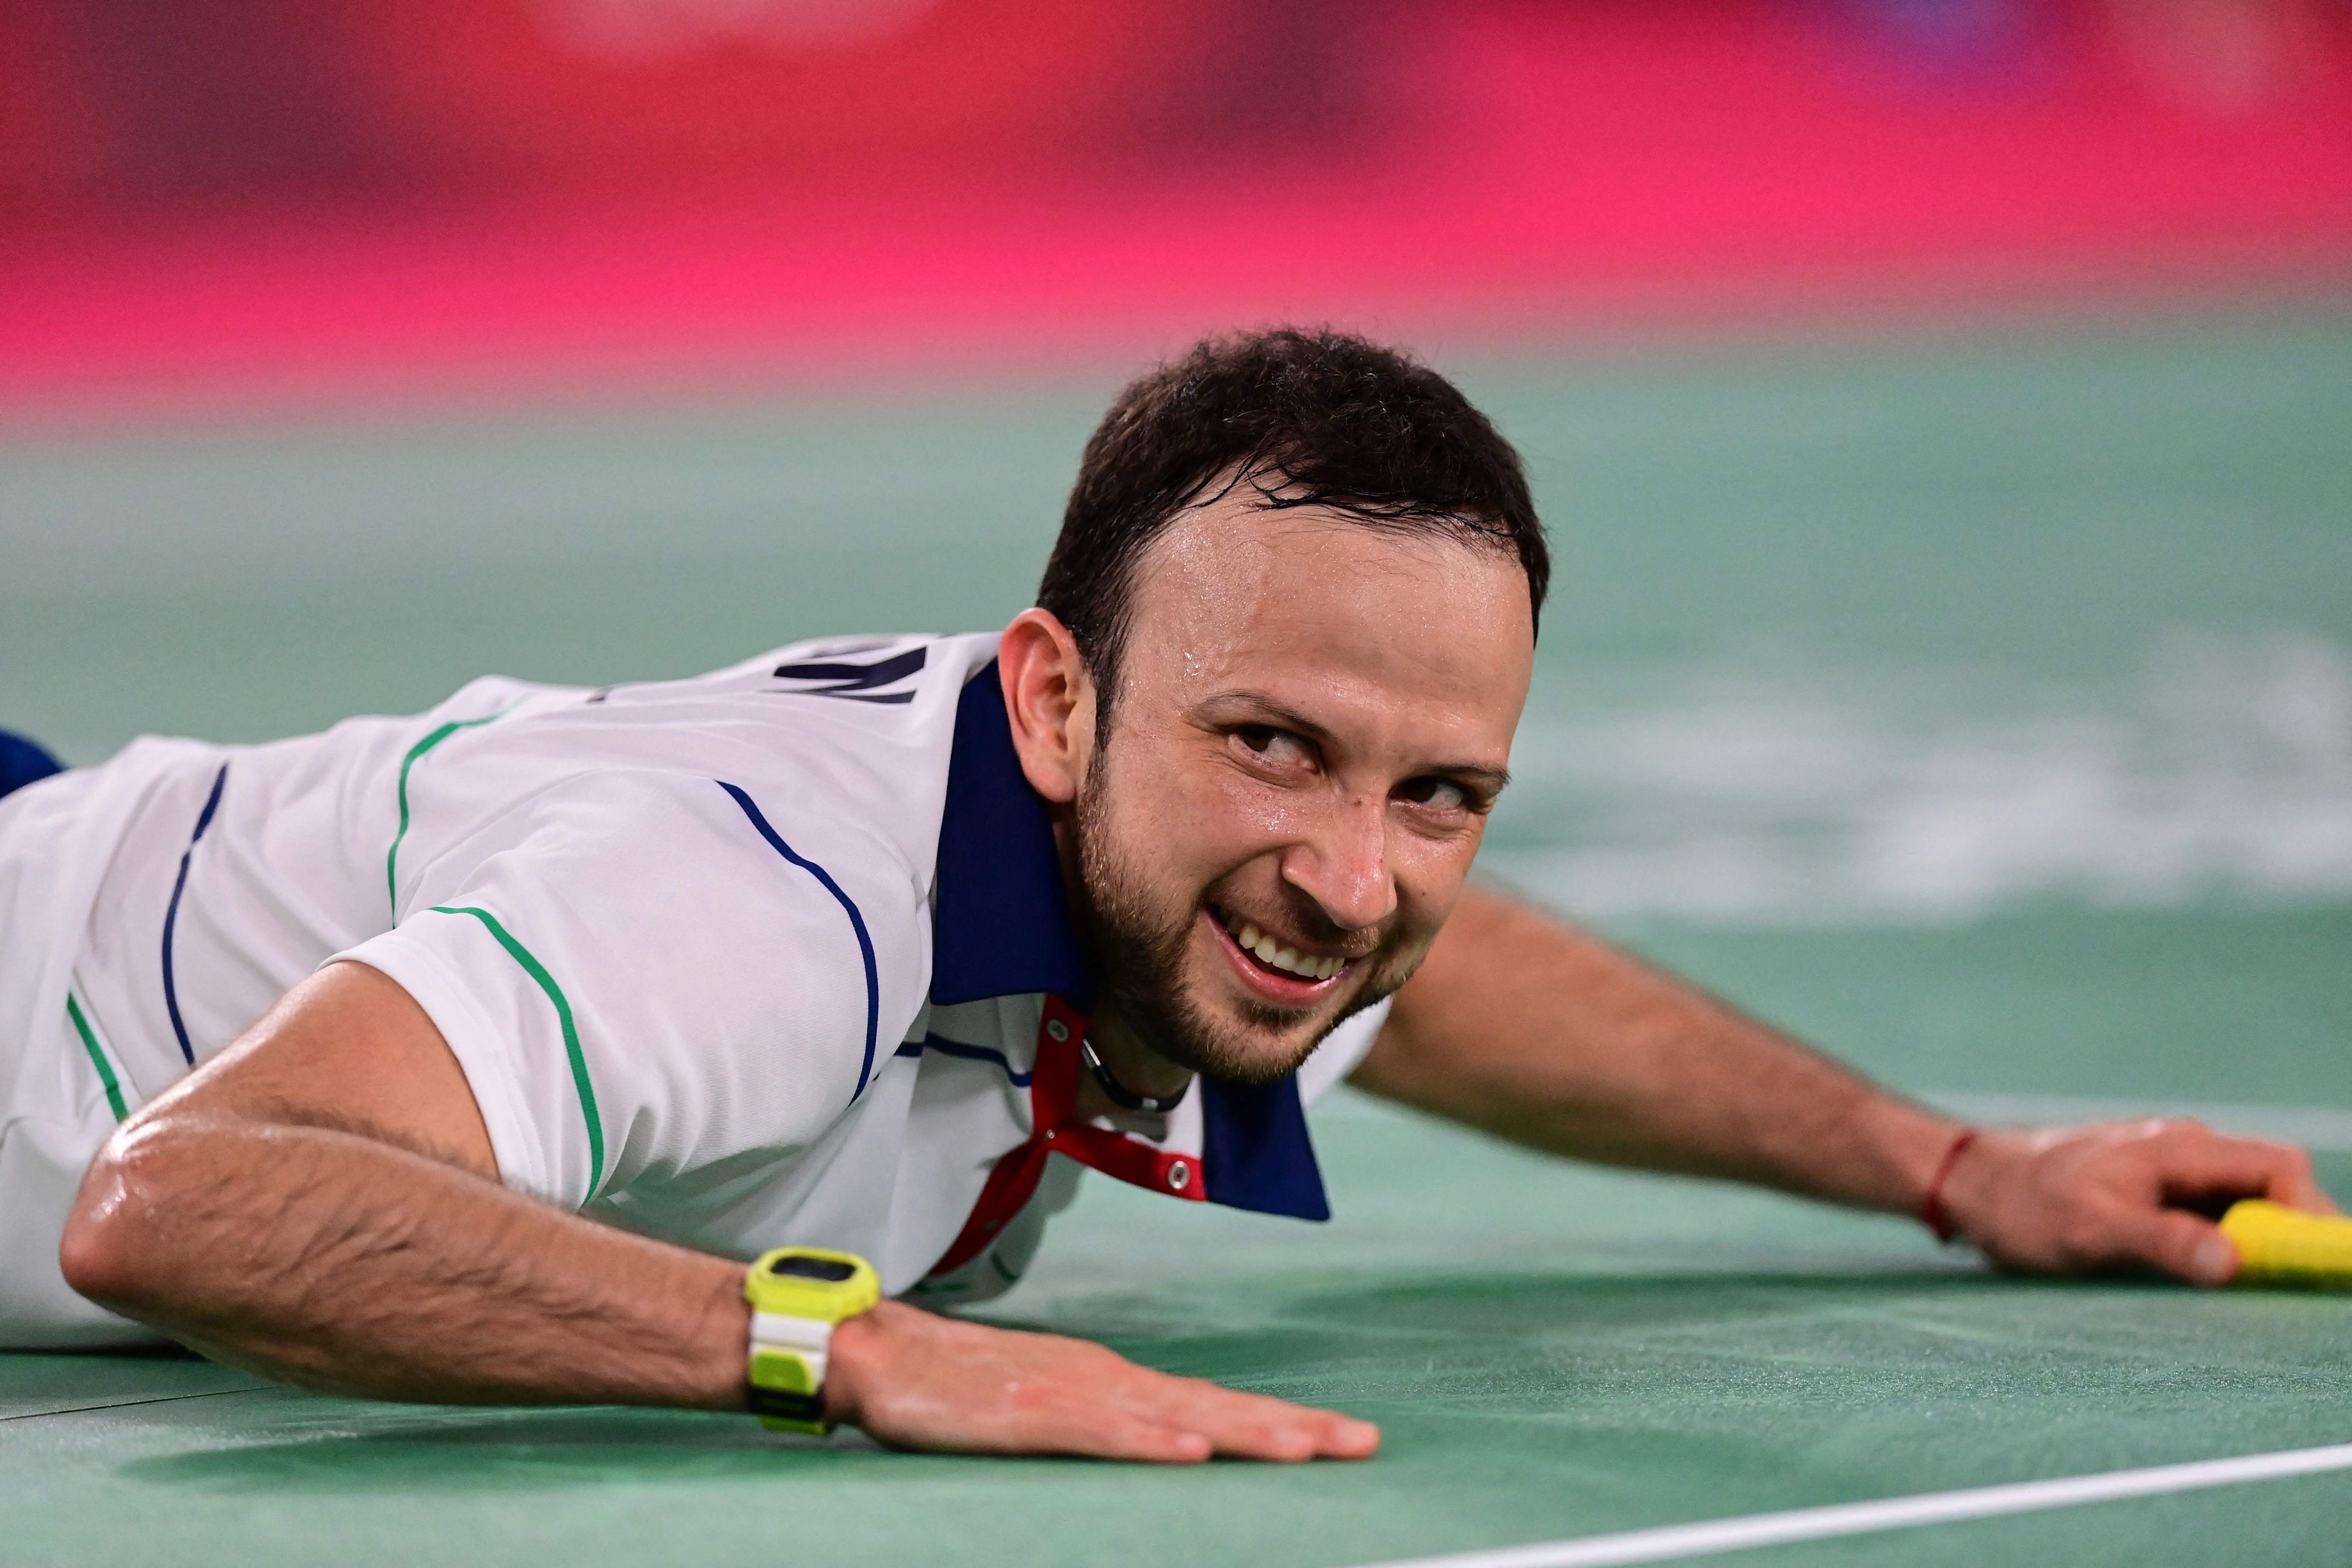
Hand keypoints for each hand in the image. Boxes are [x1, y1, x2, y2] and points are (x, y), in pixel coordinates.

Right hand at [822, 1300, 1380, 1461]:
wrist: (880, 1354)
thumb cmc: (961, 1387)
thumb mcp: (1047, 1408)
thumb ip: (1103, 1424)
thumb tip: (1166, 1444)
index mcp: (1114, 1384)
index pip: (1212, 1406)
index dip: (1280, 1423)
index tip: (1344, 1438)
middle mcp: (1107, 1382)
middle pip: (1214, 1407)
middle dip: (1292, 1428)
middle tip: (1363, 1443)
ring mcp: (1070, 1393)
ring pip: (1174, 1415)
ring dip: (1242, 1432)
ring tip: (1305, 1447)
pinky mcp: (1028, 1412)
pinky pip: (1100, 1432)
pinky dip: (1149, 1440)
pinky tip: (1189, 1450)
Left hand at [1939, 1119, 2338, 1285]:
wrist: (1969, 1183)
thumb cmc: (2022, 1203)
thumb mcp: (2091, 1229)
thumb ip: (2164, 1241)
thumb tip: (2234, 1261)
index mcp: (2181, 1149)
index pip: (2279, 1169)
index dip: (2309, 1217)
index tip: (2312, 1266)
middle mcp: (2185, 1152)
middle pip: (2270, 1189)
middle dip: (2287, 1236)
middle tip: (2283, 1289)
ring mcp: (2169, 1171)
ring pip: (2241, 1206)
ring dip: (2251, 1245)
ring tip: (2243, 1290)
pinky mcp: (2153, 1193)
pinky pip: (2208, 1217)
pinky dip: (2219, 1246)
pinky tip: (2201, 1277)